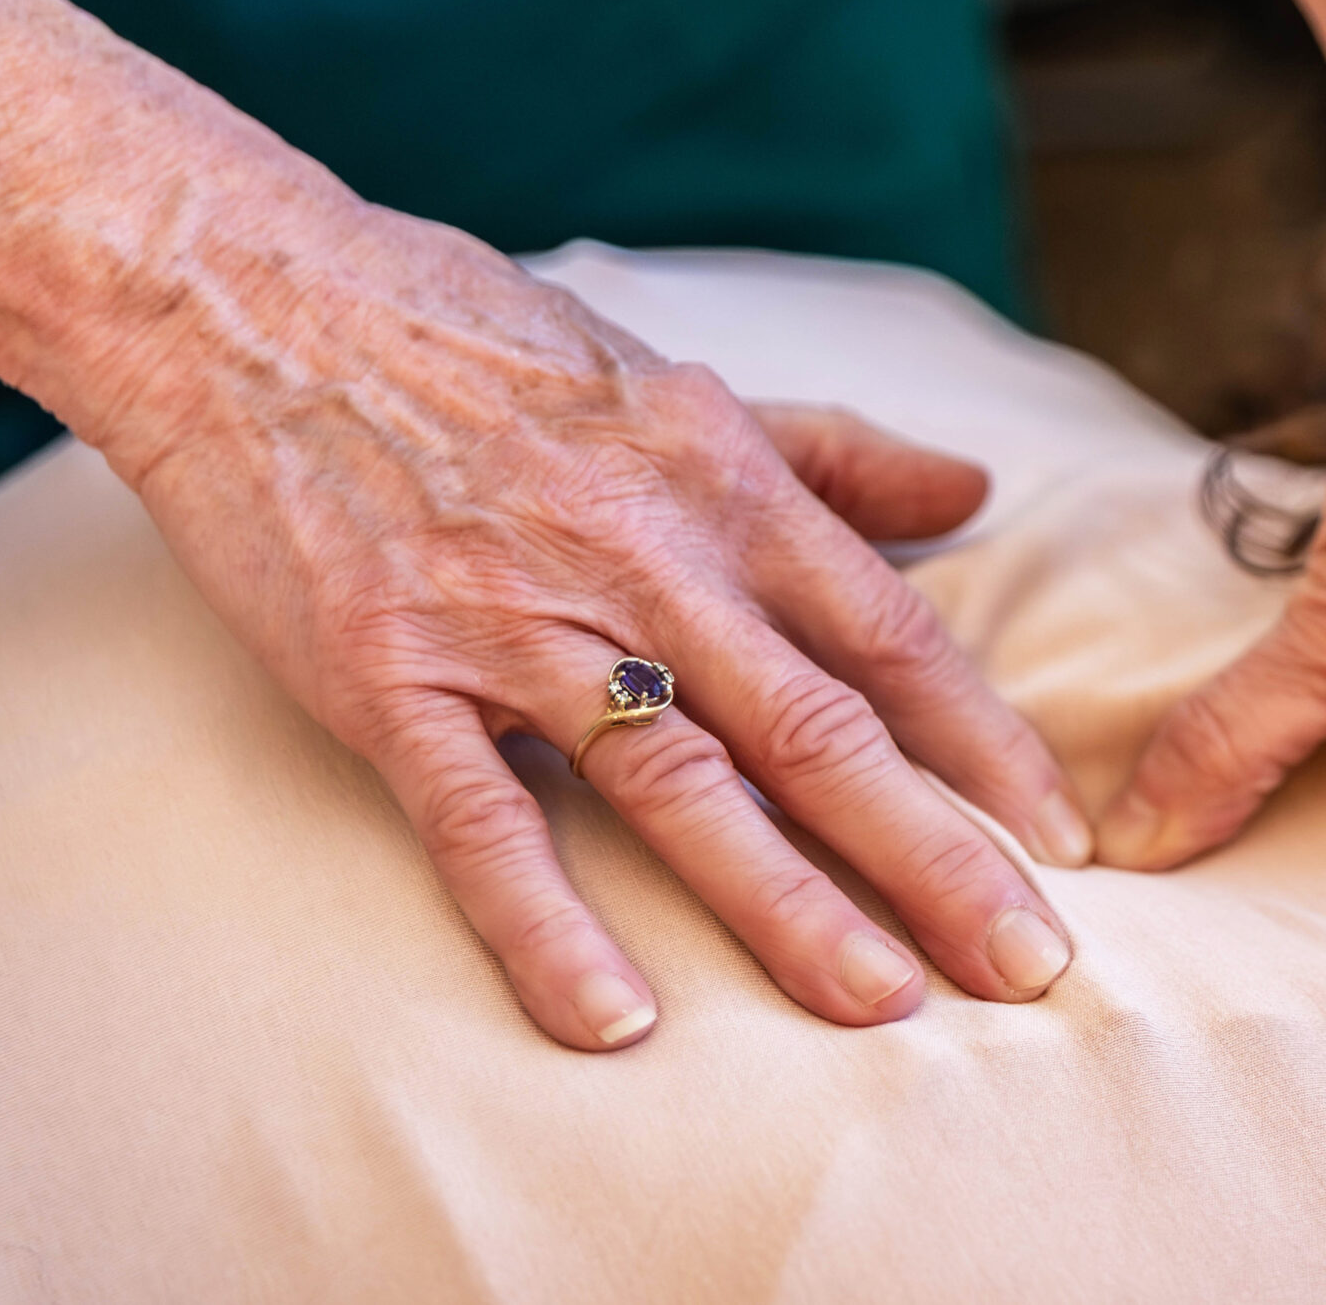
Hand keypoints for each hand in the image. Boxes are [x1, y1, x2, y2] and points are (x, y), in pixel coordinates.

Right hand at [111, 204, 1087, 1050]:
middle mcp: (648, 562)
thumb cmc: (486, 341)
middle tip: (1030, 964)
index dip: (985, 742)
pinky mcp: (393, 681)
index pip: (891, 635)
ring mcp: (518, 627)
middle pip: (820, 730)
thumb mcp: (683, 380)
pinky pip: (485, 821)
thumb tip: (972, 487)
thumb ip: (834, 452)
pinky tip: (618, 1019)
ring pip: (681, 785)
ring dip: (789, 903)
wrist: (262, 305)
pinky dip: (549, 924)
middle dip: (935, 853)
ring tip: (886, 1002)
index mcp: (727, 488)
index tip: (1062, 836)